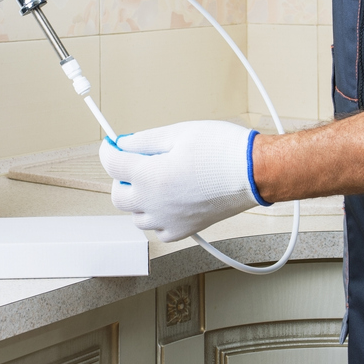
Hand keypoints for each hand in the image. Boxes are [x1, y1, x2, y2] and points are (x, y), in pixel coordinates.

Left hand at [98, 121, 262, 242]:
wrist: (255, 173)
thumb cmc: (223, 151)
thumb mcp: (178, 133)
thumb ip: (144, 141)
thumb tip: (123, 144)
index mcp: (150, 176)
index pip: (111, 164)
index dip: (109, 150)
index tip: (113, 145)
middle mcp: (154, 204)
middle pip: (117, 195)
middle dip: (121, 177)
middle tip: (136, 162)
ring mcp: (168, 221)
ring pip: (135, 216)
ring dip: (137, 199)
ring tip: (156, 181)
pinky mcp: (184, 230)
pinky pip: (157, 230)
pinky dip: (155, 217)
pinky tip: (168, 201)